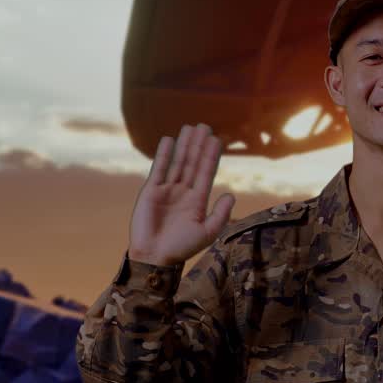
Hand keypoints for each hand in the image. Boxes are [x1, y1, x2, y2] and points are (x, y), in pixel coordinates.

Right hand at [128, 123, 234, 265]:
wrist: (155, 256)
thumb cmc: (182, 248)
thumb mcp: (208, 232)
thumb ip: (220, 214)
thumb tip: (231, 194)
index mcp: (198, 200)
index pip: (206, 172)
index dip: (211, 156)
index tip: (216, 139)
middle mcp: (184, 192)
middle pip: (193, 163)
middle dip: (199, 145)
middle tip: (205, 126)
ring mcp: (167, 190)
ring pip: (178, 162)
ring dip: (184, 145)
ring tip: (190, 128)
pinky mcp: (151, 191)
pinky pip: (159, 168)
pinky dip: (163, 154)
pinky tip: (169, 140)